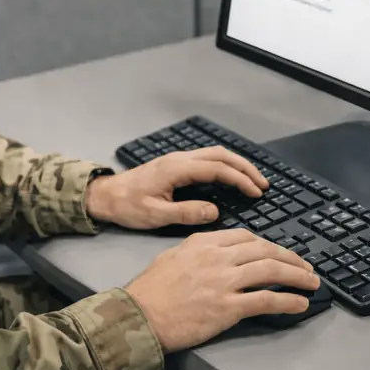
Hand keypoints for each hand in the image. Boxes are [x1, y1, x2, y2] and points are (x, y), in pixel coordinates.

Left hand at [86, 148, 267, 229]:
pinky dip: (225, 166)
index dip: (240, 180)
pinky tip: (231, 177)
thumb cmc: (127, 206)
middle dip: (245, 168)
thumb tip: (215, 211)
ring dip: (236, 165)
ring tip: (254, 181)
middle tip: (264, 185)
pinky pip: (207, 159)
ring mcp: (177, 159)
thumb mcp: (155, 215)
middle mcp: (179, 159)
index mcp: (177, 169)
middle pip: (220, 155)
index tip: (256, 193)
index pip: (217, 169)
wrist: (104, 196)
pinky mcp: (175, 165)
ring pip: (214, 154)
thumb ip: (185, 213)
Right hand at [125, 229, 317, 352]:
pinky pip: (266, 300)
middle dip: (291, 258)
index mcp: (204, 243)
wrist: (140, 314)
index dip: (269, 244)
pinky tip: (299, 303)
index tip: (279, 252)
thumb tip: (213, 252)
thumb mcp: (173, 256)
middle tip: (305, 266)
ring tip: (311, 282)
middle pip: (265, 250)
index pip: (246, 237)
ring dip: (297, 276)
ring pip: (271, 271)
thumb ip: (197, 250)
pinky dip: (288, 301)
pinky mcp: (228, 307)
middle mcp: (218, 257)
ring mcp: (224, 282)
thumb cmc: (151, 290)